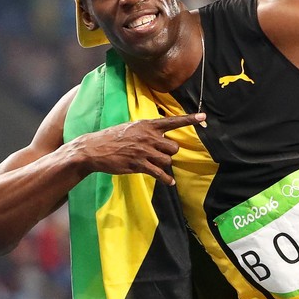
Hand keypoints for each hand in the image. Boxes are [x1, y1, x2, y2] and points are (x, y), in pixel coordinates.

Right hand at [67, 112, 205, 185]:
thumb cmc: (113, 137)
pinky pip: (160, 173)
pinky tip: (170, 182)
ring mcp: (144, 151)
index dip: (189, 119)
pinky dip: (166, 179)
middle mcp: (148, 137)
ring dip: (164, 164)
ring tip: (154, 163)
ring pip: (167, 160)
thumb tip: (162, 136)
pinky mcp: (139, 165)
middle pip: (173, 147)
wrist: (94, 149)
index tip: (204, 116)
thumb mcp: (131, 127)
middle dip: (170, 152)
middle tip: (160, 153)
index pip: (172, 121)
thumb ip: (148, 130)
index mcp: (147, 125)